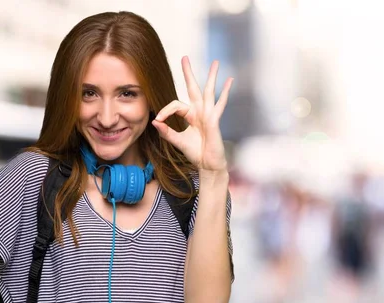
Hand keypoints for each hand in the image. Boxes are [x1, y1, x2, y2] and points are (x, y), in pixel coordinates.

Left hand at [152, 56, 232, 171]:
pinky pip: (219, 104)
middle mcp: (200, 112)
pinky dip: (225, 92)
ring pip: (209, 91)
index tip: (158, 120)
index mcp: (191, 115)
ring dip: (212, 76)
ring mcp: (209, 115)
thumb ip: (166, 131)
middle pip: (193, 88)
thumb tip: (154, 121)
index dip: (165, 111)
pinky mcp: (215, 121)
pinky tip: (229, 80)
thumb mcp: (177, 141)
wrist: (207, 165)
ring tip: (216, 62)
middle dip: (188, 73)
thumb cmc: (195, 153)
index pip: (176, 105)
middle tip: (184, 57)